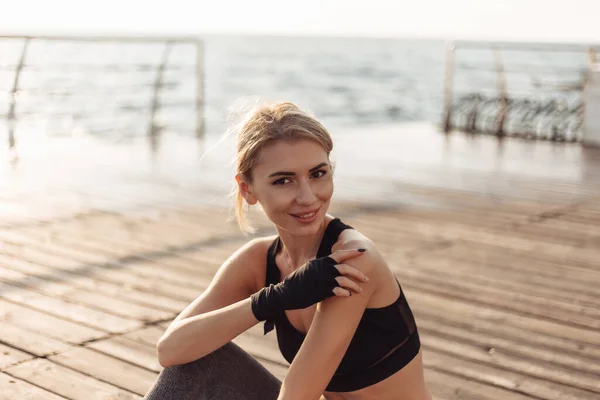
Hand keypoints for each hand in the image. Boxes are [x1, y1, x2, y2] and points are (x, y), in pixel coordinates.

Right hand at [251, 249, 368, 321]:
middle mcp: (323, 269)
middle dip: (358, 273)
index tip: (363, 251)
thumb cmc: (297, 282)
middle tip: (366, 278)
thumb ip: (320, 266)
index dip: (352, 252)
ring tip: (360, 290)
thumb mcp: (309, 269)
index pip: (340, 254)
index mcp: (320, 262)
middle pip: (346, 268)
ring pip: (344, 280)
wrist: (286, 293)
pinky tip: (349, 295)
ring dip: (354, 285)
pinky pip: (338, 291)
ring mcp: (322, 280)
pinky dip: (345, 293)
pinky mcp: (321, 291)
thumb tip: (330, 264)